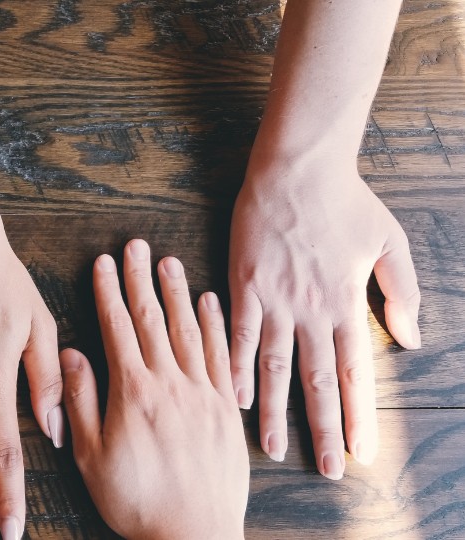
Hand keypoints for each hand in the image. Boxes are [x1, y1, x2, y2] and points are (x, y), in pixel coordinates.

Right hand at [61, 240, 248, 538]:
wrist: (194, 536)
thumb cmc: (136, 502)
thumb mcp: (90, 456)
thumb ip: (79, 402)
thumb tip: (70, 355)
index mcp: (133, 393)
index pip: (117, 328)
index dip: (109, 291)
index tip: (104, 262)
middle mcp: (171, 384)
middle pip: (153, 320)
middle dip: (141, 279)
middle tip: (137, 245)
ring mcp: (203, 395)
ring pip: (189, 331)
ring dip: (178, 293)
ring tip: (170, 262)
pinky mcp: (226, 411)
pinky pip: (223, 357)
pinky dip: (216, 326)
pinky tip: (211, 304)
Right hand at [229, 159, 420, 477]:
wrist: (297, 168)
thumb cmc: (346, 201)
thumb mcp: (390, 243)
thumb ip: (401, 293)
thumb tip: (411, 340)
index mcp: (346, 303)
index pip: (354, 372)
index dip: (358, 415)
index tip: (361, 452)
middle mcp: (311, 310)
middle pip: (316, 381)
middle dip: (322, 429)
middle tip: (326, 469)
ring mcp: (274, 299)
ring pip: (275, 366)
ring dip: (274, 411)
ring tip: (271, 448)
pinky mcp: (244, 285)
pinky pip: (238, 334)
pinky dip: (236, 367)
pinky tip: (233, 396)